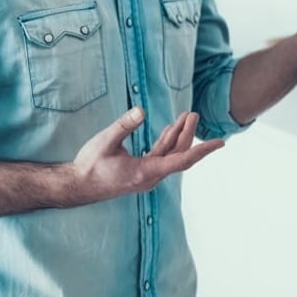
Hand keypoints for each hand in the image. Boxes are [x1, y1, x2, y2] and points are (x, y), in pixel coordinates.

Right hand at [72, 108, 224, 201]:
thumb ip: (123, 126)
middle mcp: (150, 177)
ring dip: (178, 136)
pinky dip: (167, 142)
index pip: (181, 160)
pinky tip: (170, 128)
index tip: (220, 143)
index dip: (202, 150)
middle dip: (188, 134)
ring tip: (187, 116)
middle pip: (178, 155)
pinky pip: (160, 156)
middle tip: (193, 113)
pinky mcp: (141, 172)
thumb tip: (141, 111)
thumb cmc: (89, 166)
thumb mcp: (105, 142)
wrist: (77, 186)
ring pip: (170, 155)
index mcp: (145, 172)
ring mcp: (146, 176)